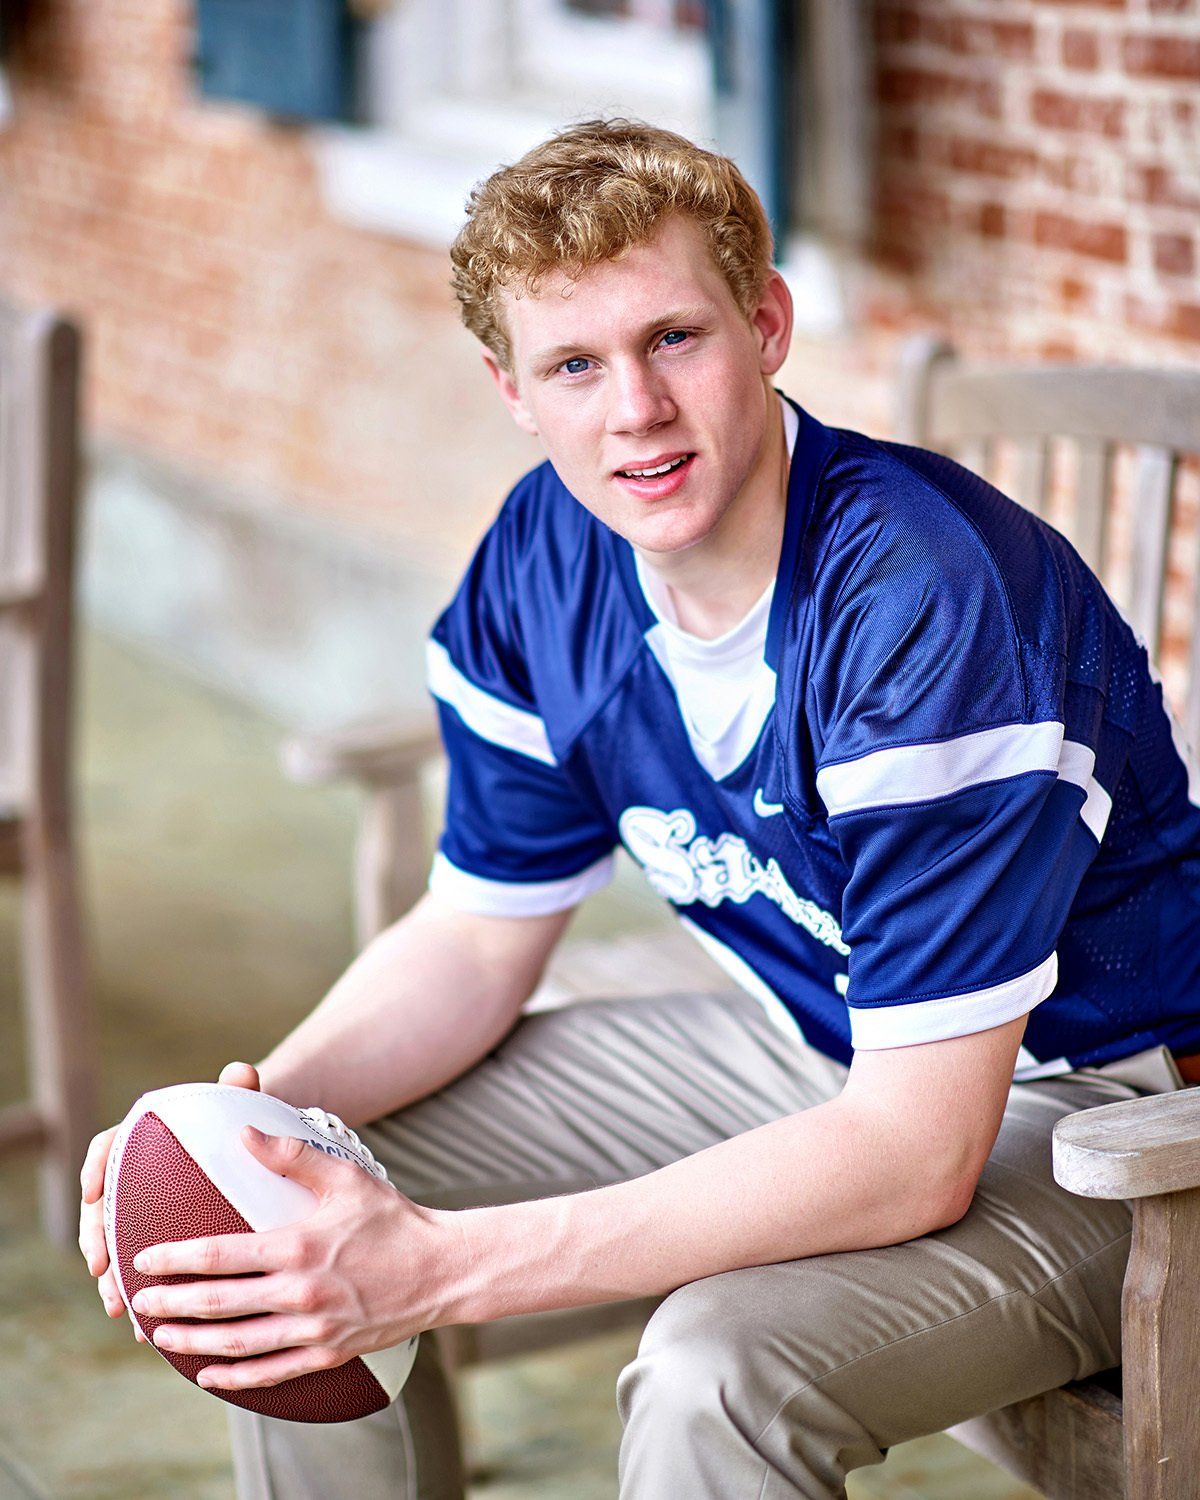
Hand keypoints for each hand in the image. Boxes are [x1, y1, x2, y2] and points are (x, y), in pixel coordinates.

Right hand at [79, 1061, 261, 1343]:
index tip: (92, 1193)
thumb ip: (239, 1088)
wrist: (255, 1149)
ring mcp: (142, 1209)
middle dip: (97, 1239)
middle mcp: (136, 1175)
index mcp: (146, 1139)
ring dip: (112, 1276)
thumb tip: (242, 1072)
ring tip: (118, 1306)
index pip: (108, 1147)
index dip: (95, 1168)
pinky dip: (138, 1292)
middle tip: (100, 1267)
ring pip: (114, 1243)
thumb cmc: (246, 1122)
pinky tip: (145, 1324)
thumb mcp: (243, 1105)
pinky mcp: (156, 1238)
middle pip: (102, 1206)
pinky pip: (138, 1266)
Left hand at [125, 1125, 446, 1390]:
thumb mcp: (346, 1176)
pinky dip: (235, 1378)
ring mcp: (315, 1328)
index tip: (145, 1257)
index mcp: (299, 1246)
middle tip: (138, 1302)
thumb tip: (242, 1133)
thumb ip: (291, 1155)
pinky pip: (272, 1373)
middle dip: (172, 1304)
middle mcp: (302, 1293)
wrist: (443, 1269)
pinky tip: (208, 1374)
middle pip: (220, 1305)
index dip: (177, 1258)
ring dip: (193, 1343)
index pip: (221, 1255)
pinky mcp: (329, 1352)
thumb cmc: (393, 1218)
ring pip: (238, 1344)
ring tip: (161, 1337)